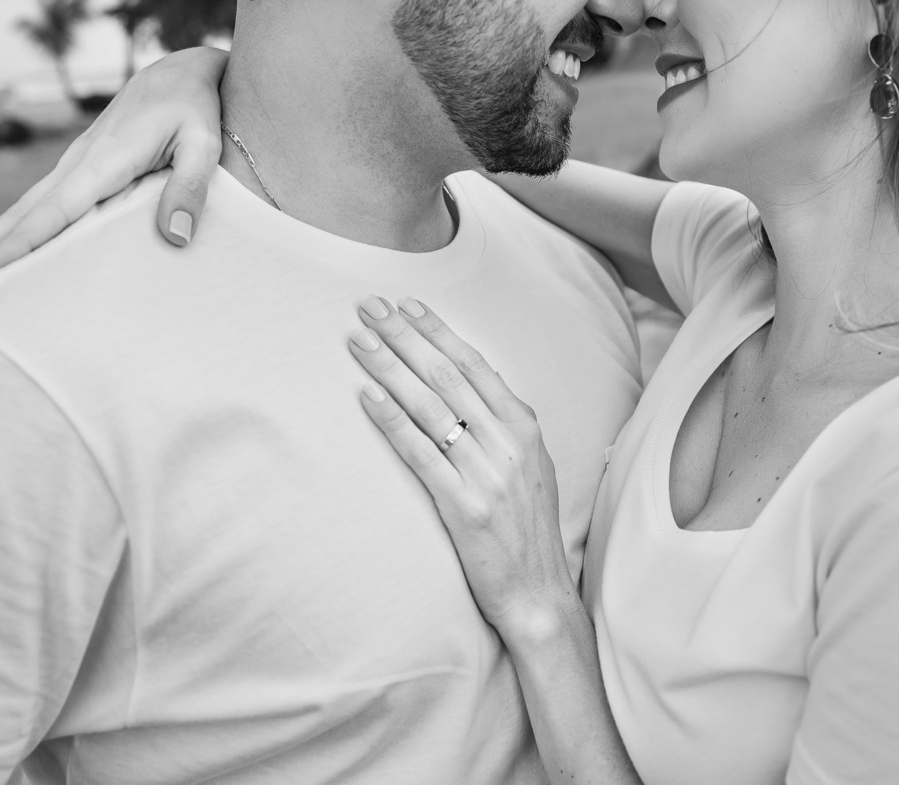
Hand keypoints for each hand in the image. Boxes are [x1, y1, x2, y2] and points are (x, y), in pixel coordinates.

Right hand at [0, 47, 228, 294]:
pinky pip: (38, 206)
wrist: (179, 73)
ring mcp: (74, 166)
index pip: (53, 212)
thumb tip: (174, 238)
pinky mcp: (79, 170)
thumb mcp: (203, 145)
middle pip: (20, 216)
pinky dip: (11, 230)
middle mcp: (77, 164)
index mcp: (103, 161)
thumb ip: (190, 189)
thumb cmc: (194, 109)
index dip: (18, 245)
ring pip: (22, 211)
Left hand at [349, 295, 578, 638]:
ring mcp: (486, 474)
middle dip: (405, 337)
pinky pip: (421, 454)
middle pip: (447, 376)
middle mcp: (508, 443)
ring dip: (391, 369)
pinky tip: (368, 398)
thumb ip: (505, 424)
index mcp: (524, 428)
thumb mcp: (532, 465)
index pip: (474, 365)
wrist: (538, 592)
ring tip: (360, 342)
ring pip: (431, 407)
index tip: (407, 305)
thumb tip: (472, 381)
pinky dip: (393, 422)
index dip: (438, 331)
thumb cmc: (529, 529)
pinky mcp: (463, 506)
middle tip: (370, 308)